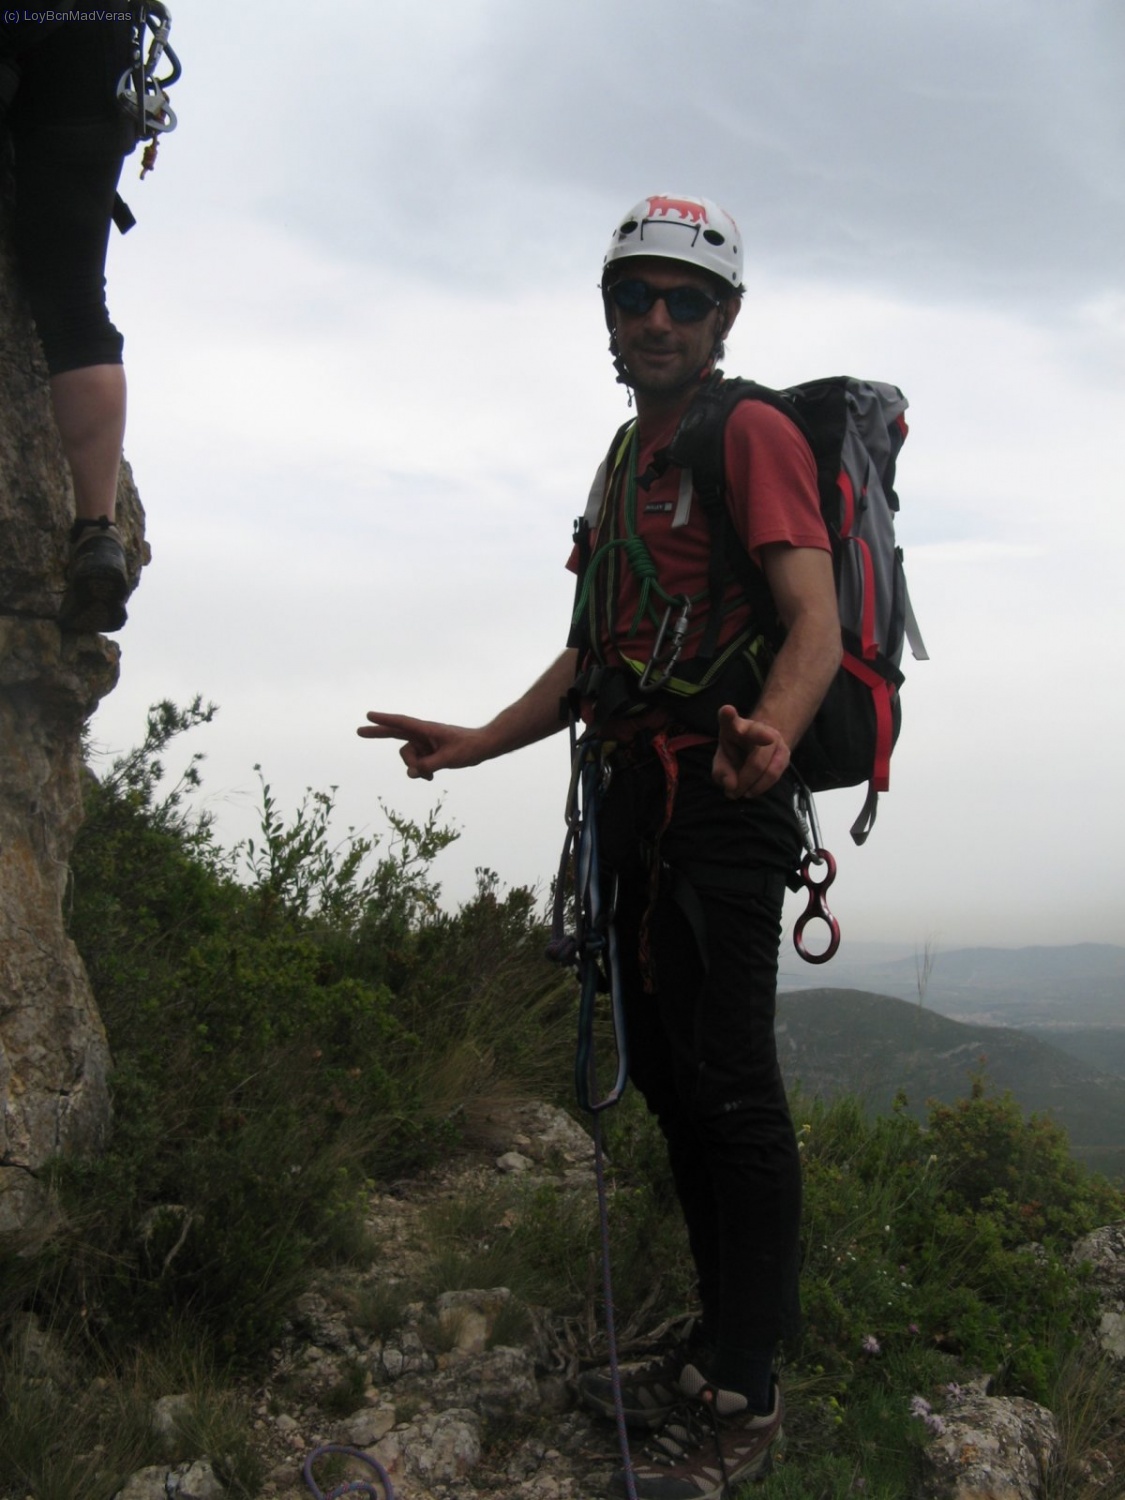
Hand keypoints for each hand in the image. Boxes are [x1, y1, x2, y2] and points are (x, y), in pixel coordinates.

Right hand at [357, 712, 484, 780]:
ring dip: (415, 768)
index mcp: (426, 729)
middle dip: (377, 733)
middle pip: (395, 734)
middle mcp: (422, 735)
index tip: (369, 715)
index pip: (402, 723)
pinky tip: (431, 776)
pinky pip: (416, 765)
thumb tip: (411, 773)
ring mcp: (424, 744)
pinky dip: (421, 771)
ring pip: (408, 758)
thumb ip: (428, 765)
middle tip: (358, 731)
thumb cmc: (468, 747)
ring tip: (431, 774)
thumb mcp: (449, 758)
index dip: (384, 720)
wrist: (482, 747)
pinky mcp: (428, 753)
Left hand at [711, 704, 790, 799]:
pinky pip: (775, 774)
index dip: (728, 716)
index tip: (727, 711)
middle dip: (744, 780)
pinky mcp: (785, 753)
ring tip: (740, 793)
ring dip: (752, 786)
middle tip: (732, 793)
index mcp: (733, 726)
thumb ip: (721, 771)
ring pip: (768, 769)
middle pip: (756, 760)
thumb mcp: (722, 759)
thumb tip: (731, 786)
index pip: (729, 719)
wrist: (760, 743)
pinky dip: (761, 787)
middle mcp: (756, 728)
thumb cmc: (735, 750)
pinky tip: (751, 791)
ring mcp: (774, 738)